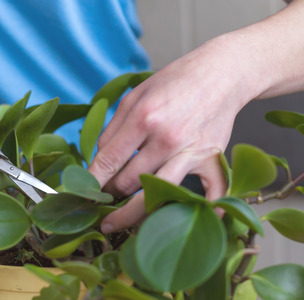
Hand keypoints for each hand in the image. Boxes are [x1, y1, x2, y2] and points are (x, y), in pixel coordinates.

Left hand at [88, 47, 246, 232]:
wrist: (222, 72)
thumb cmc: (176, 82)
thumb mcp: (135, 96)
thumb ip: (114, 129)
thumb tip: (98, 162)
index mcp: (144, 118)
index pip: (109, 160)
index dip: (91, 182)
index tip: (81, 194)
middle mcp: (167, 138)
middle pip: (130, 182)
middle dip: (110, 196)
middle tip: (101, 203)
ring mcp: (192, 151)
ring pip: (159, 194)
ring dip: (135, 213)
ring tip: (118, 222)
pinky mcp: (213, 158)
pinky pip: (212, 192)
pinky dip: (207, 209)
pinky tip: (194, 221)